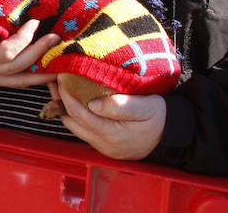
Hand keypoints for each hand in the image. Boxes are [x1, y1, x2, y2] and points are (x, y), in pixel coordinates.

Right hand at [0, 9, 58, 87]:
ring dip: (43, 70)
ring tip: (61, 60)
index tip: (33, 23)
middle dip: (39, 51)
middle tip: (55, 37)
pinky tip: (49, 73)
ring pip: (22, 79)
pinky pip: (19, 82)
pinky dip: (35, 78)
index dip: (22, 39)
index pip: (5, 52)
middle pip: (18, 65)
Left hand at [51, 78, 166, 159]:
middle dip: (59, 101)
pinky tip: (74, 103)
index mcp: (112, 135)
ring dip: (64, 109)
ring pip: (75, 127)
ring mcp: (104, 147)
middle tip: (53, 81)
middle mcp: (104, 144)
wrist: (173, 134)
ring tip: (59, 90)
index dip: (66, 96)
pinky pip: (84, 131)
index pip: (78, 114)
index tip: (60, 79)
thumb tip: (92, 104)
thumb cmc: (160, 118)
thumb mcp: (145, 107)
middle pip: (72, 122)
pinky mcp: (105, 146)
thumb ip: (119, 106)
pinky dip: (75, 116)